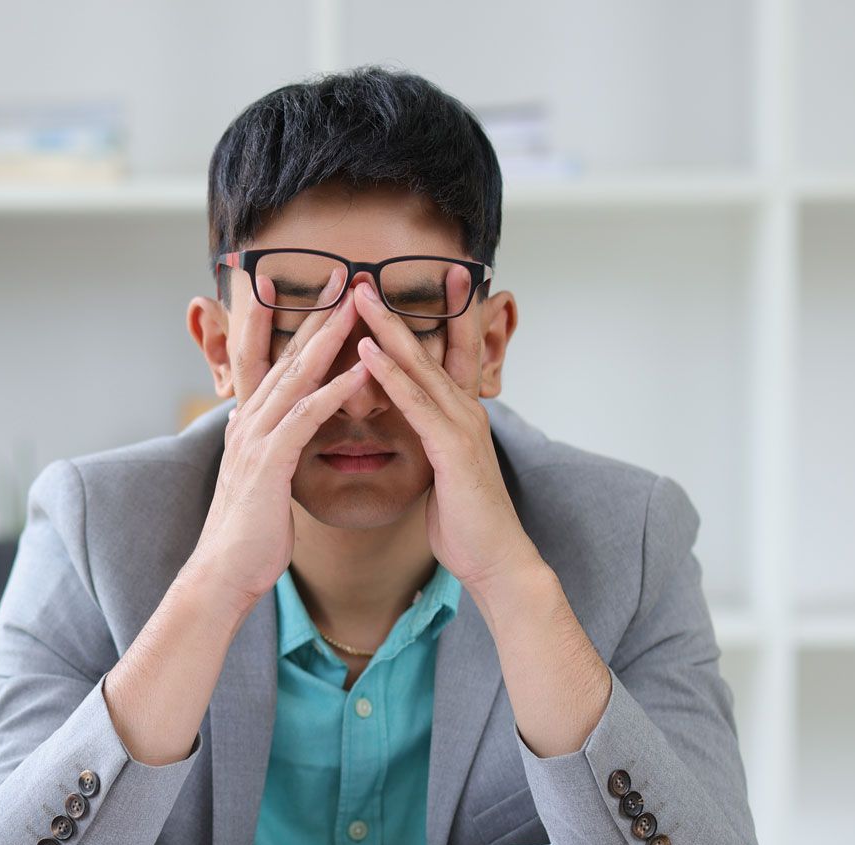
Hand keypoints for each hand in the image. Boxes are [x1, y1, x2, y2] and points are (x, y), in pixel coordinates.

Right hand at [187, 265, 373, 610]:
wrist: (223, 574)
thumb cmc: (247, 535)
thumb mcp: (255, 480)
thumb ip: (261, 448)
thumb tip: (258, 428)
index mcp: (247, 424)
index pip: (269, 359)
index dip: (289, 321)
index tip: (312, 288)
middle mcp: (248, 422)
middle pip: (284, 354)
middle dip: (313, 310)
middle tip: (341, 272)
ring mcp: (257, 439)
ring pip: (296, 375)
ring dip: (329, 336)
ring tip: (358, 303)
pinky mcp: (271, 462)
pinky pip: (307, 416)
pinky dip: (335, 390)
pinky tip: (363, 370)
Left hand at [351, 268, 540, 593]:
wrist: (495, 559)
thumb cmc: (467, 523)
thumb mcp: (445, 474)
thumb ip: (433, 445)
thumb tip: (418, 435)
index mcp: (461, 416)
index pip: (447, 356)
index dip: (433, 317)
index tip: (413, 284)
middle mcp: (466, 411)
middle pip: (428, 349)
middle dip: (395, 311)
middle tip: (367, 276)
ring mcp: (462, 426)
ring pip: (420, 367)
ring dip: (386, 329)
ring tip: (358, 297)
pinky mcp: (452, 447)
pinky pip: (415, 403)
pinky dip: (390, 375)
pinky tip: (366, 352)